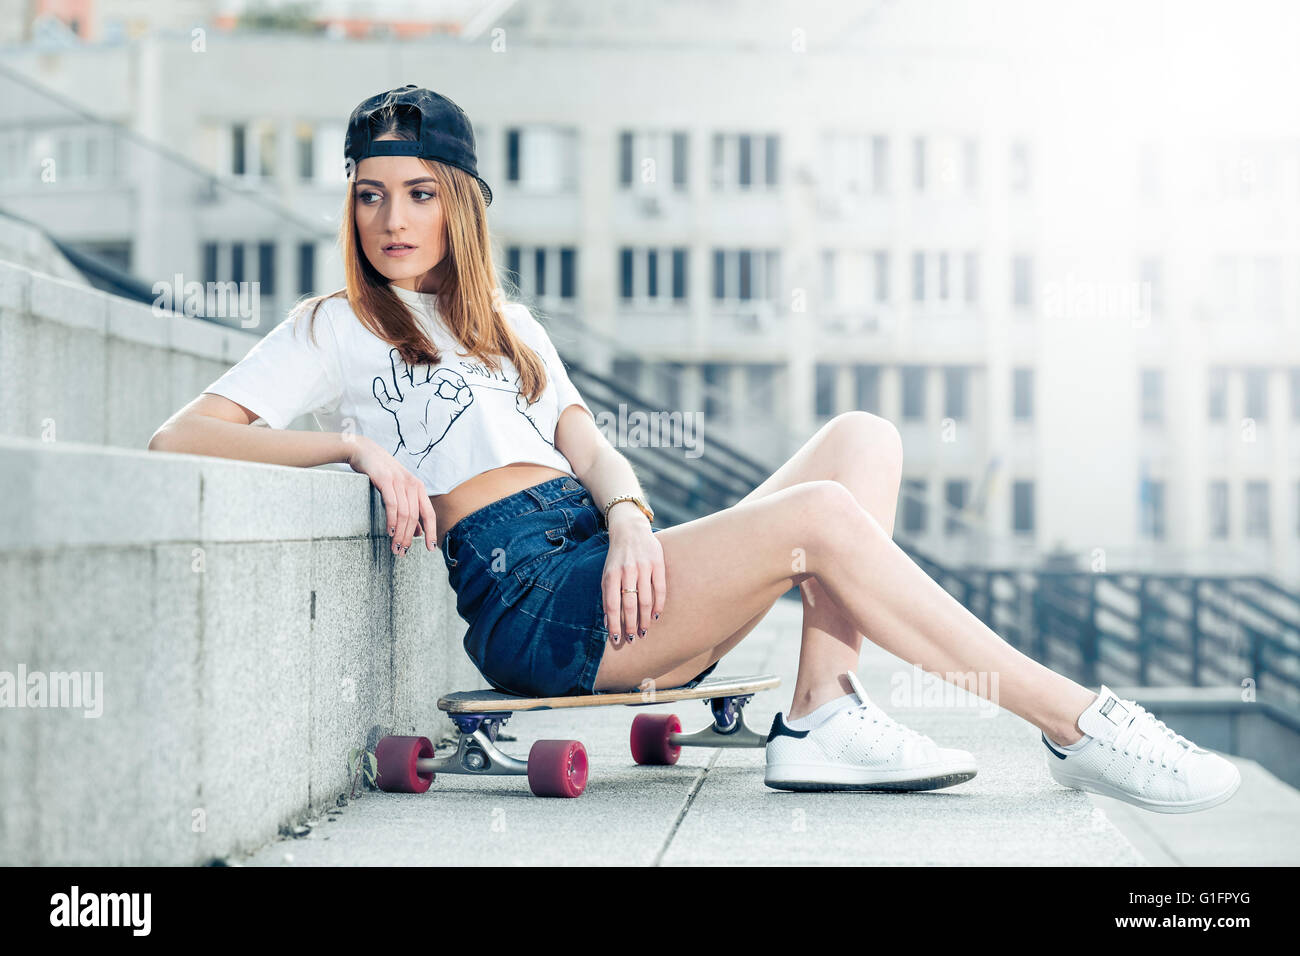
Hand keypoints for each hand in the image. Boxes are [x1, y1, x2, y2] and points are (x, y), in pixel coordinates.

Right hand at [346, 435, 437, 556]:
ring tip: (395, 547)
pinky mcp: (386, 480)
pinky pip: (392, 504)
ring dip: (400, 534)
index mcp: (419, 488)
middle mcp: (413, 485)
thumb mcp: (399, 490)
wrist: (364, 451)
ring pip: (405, 514)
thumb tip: (417, 532)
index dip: (431, 532)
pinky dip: (392, 520)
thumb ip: (409, 509)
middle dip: (409, 538)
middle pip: (415, 517)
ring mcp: (400, 482)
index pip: (429, 514)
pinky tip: (390, 532)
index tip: (430, 548)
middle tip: (402, 553)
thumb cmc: (382, 473)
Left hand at [601, 507, 664, 642]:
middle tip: (632, 639)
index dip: (614, 624)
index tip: (616, 639)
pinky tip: (655, 616)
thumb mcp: (606, 573)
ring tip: (644, 631)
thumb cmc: (617, 557)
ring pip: (645, 599)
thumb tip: (608, 622)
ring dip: (645, 619)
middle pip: (629, 605)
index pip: (612, 605)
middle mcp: (627, 571)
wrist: (630, 530)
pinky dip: (658, 605)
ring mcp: (643, 567)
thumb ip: (607, 595)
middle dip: (630, 625)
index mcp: (611, 574)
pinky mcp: (657, 564)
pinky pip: (660, 589)